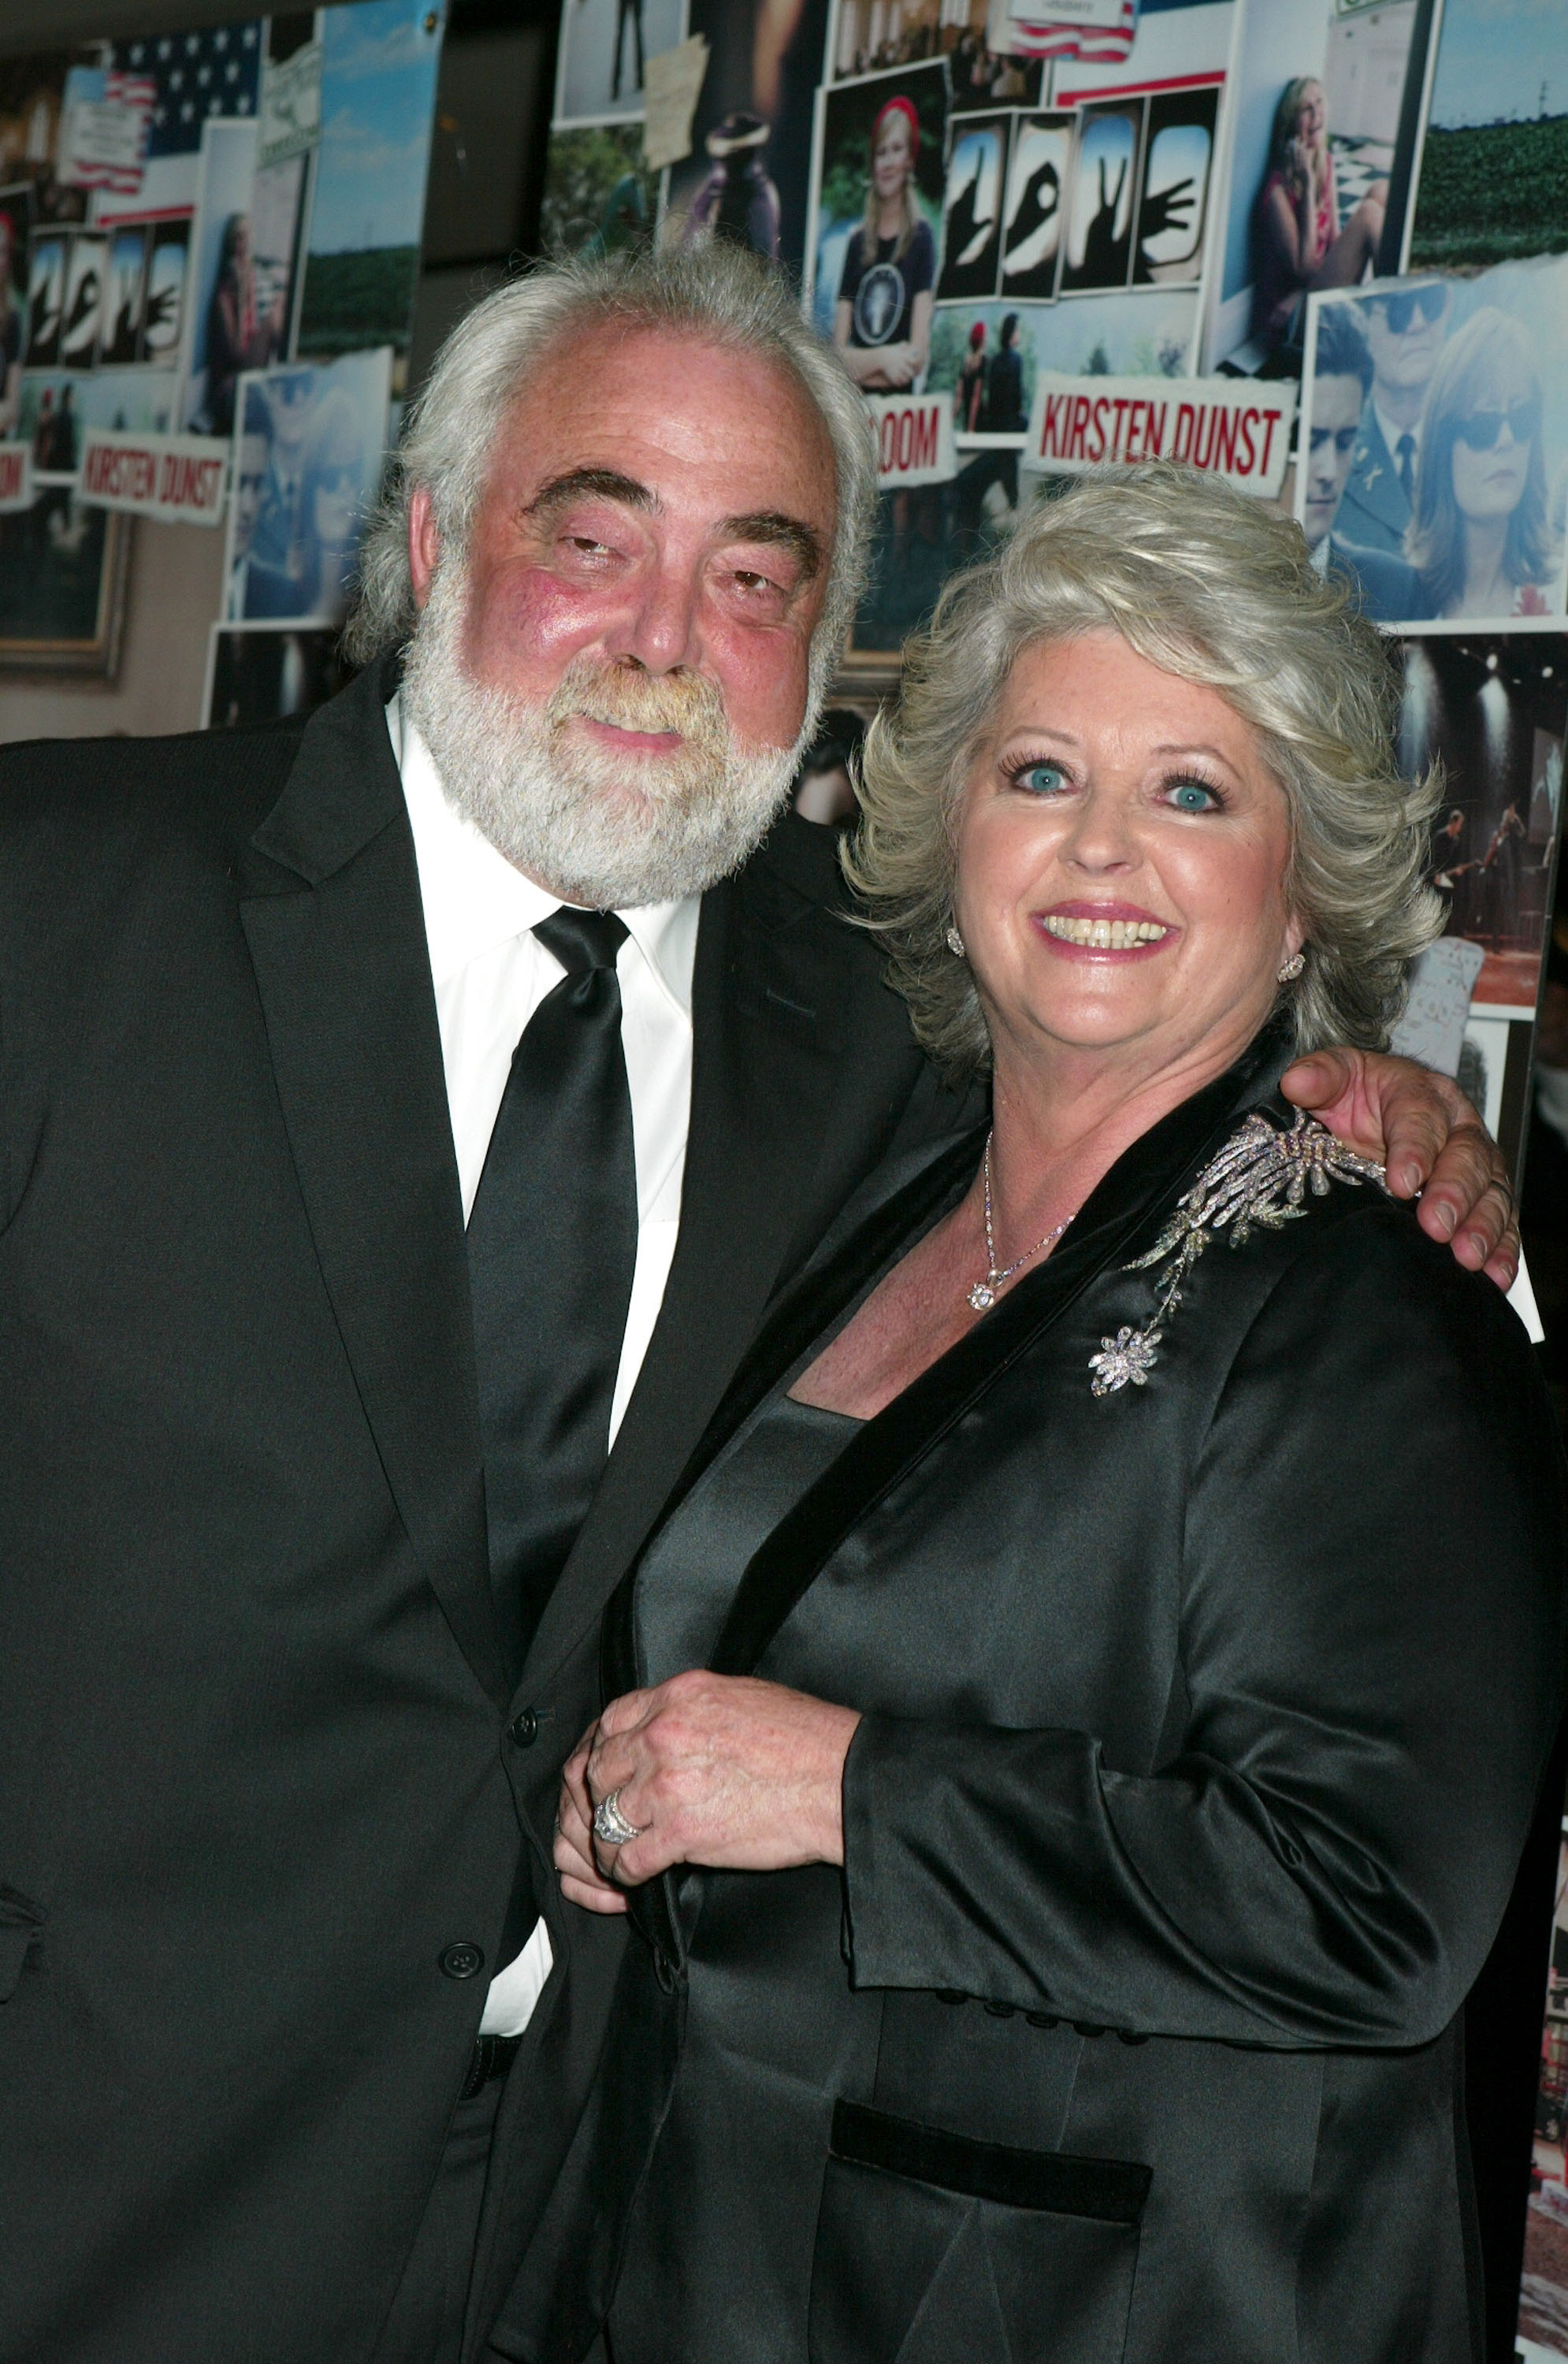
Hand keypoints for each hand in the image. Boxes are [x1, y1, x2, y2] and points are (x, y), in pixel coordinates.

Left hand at [557, 1671, 861, 1891]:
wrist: (837, 1778)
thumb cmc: (805, 1738)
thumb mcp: (739, 1696)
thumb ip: (693, 1708)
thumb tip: (673, 1724)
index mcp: (679, 1697)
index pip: (611, 1721)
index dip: (602, 1750)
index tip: (607, 1771)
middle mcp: (664, 1734)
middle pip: (599, 1768)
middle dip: (601, 1796)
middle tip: (612, 1815)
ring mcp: (668, 1783)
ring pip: (606, 1817)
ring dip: (608, 1840)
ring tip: (618, 1852)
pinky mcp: (681, 1831)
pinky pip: (627, 1858)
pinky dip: (625, 1872)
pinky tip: (636, 1875)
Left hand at [1281, 1047, 1517, 1286]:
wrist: (1367, 1113)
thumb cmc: (1357, 1096)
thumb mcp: (1336, 1078)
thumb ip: (1320, 1076)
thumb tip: (1297, 1081)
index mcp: (1422, 1093)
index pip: (1422, 1117)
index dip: (1415, 1149)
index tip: (1400, 1182)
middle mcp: (1458, 1128)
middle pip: (1467, 1158)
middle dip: (1455, 1194)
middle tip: (1437, 1225)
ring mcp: (1474, 1166)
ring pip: (1491, 1192)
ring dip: (1483, 1226)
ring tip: (1467, 1256)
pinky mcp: (1481, 1200)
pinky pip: (1501, 1224)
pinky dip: (1502, 1250)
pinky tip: (1495, 1275)